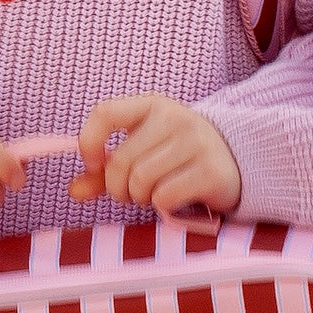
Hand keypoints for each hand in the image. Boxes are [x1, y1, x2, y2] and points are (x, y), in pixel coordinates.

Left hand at [72, 95, 241, 216]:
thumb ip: (104, 171)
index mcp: (151, 106)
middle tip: (130, 194)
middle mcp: (174, 117)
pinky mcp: (211, 171)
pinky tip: (173, 201)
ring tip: (152, 195)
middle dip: (117, 188)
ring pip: (141, 180)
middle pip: (120, 161)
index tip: (93, 165)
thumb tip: (74, 191)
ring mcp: (196, 142)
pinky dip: (161, 206)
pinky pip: (164, 196)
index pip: (104, 112)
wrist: (237, 162)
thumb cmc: (177, 158)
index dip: (89, 142)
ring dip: (139, 198)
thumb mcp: (142, 153)